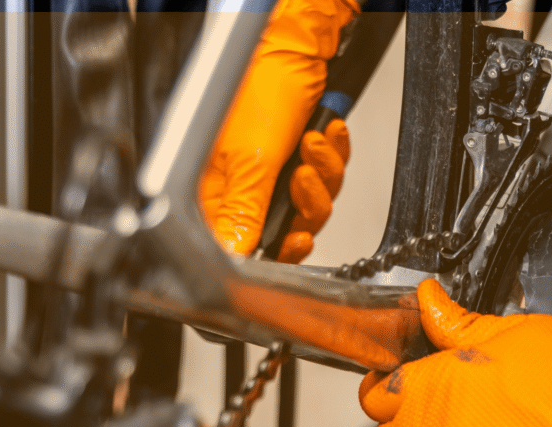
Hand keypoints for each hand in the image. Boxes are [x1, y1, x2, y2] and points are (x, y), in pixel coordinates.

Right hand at [198, 0, 356, 263]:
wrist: (295, 47)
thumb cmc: (261, 88)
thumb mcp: (250, 160)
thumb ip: (245, 213)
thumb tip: (236, 254)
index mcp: (219, 192)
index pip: (245, 244)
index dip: (275, 248)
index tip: (296, 238)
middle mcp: (245, 185)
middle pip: (288, 228)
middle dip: (308, 204)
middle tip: (304, 176)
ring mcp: (275, 171)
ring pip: (313, 204)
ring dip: (324, 174)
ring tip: (314, 142)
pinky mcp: (300, 156)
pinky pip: (328, 176)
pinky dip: (333, 156)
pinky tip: (326, 133)